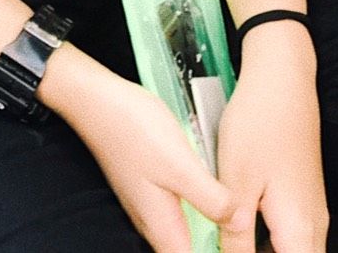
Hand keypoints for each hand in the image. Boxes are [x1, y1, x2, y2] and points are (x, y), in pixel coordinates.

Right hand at [47, 48, 238, 251]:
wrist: (97, 99)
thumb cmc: (134, 129)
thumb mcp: (181, 165)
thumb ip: (211, 199)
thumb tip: (240, 224)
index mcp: (162, 227)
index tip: (233, 242)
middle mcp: (153, 221)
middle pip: (186, 248)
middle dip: (210, 241)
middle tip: (237, 224)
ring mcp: (148, 201)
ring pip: (183, 228)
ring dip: (206, 222)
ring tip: (230, 207)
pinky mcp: (149, 182)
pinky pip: (178, 206)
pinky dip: (197, 201)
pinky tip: (208, 181)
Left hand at [215, 24, 326, 252]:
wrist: (282, 78)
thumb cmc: (259, 124)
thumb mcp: (236, 184)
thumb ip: (234, 238)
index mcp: (299, 230)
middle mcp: (313, 226)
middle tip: (230, 248)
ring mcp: (310, 210)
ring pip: (294, 252)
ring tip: (232, 242)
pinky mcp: (302, 196)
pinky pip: (291, 237)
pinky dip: (270, 244)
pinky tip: (242, 234)